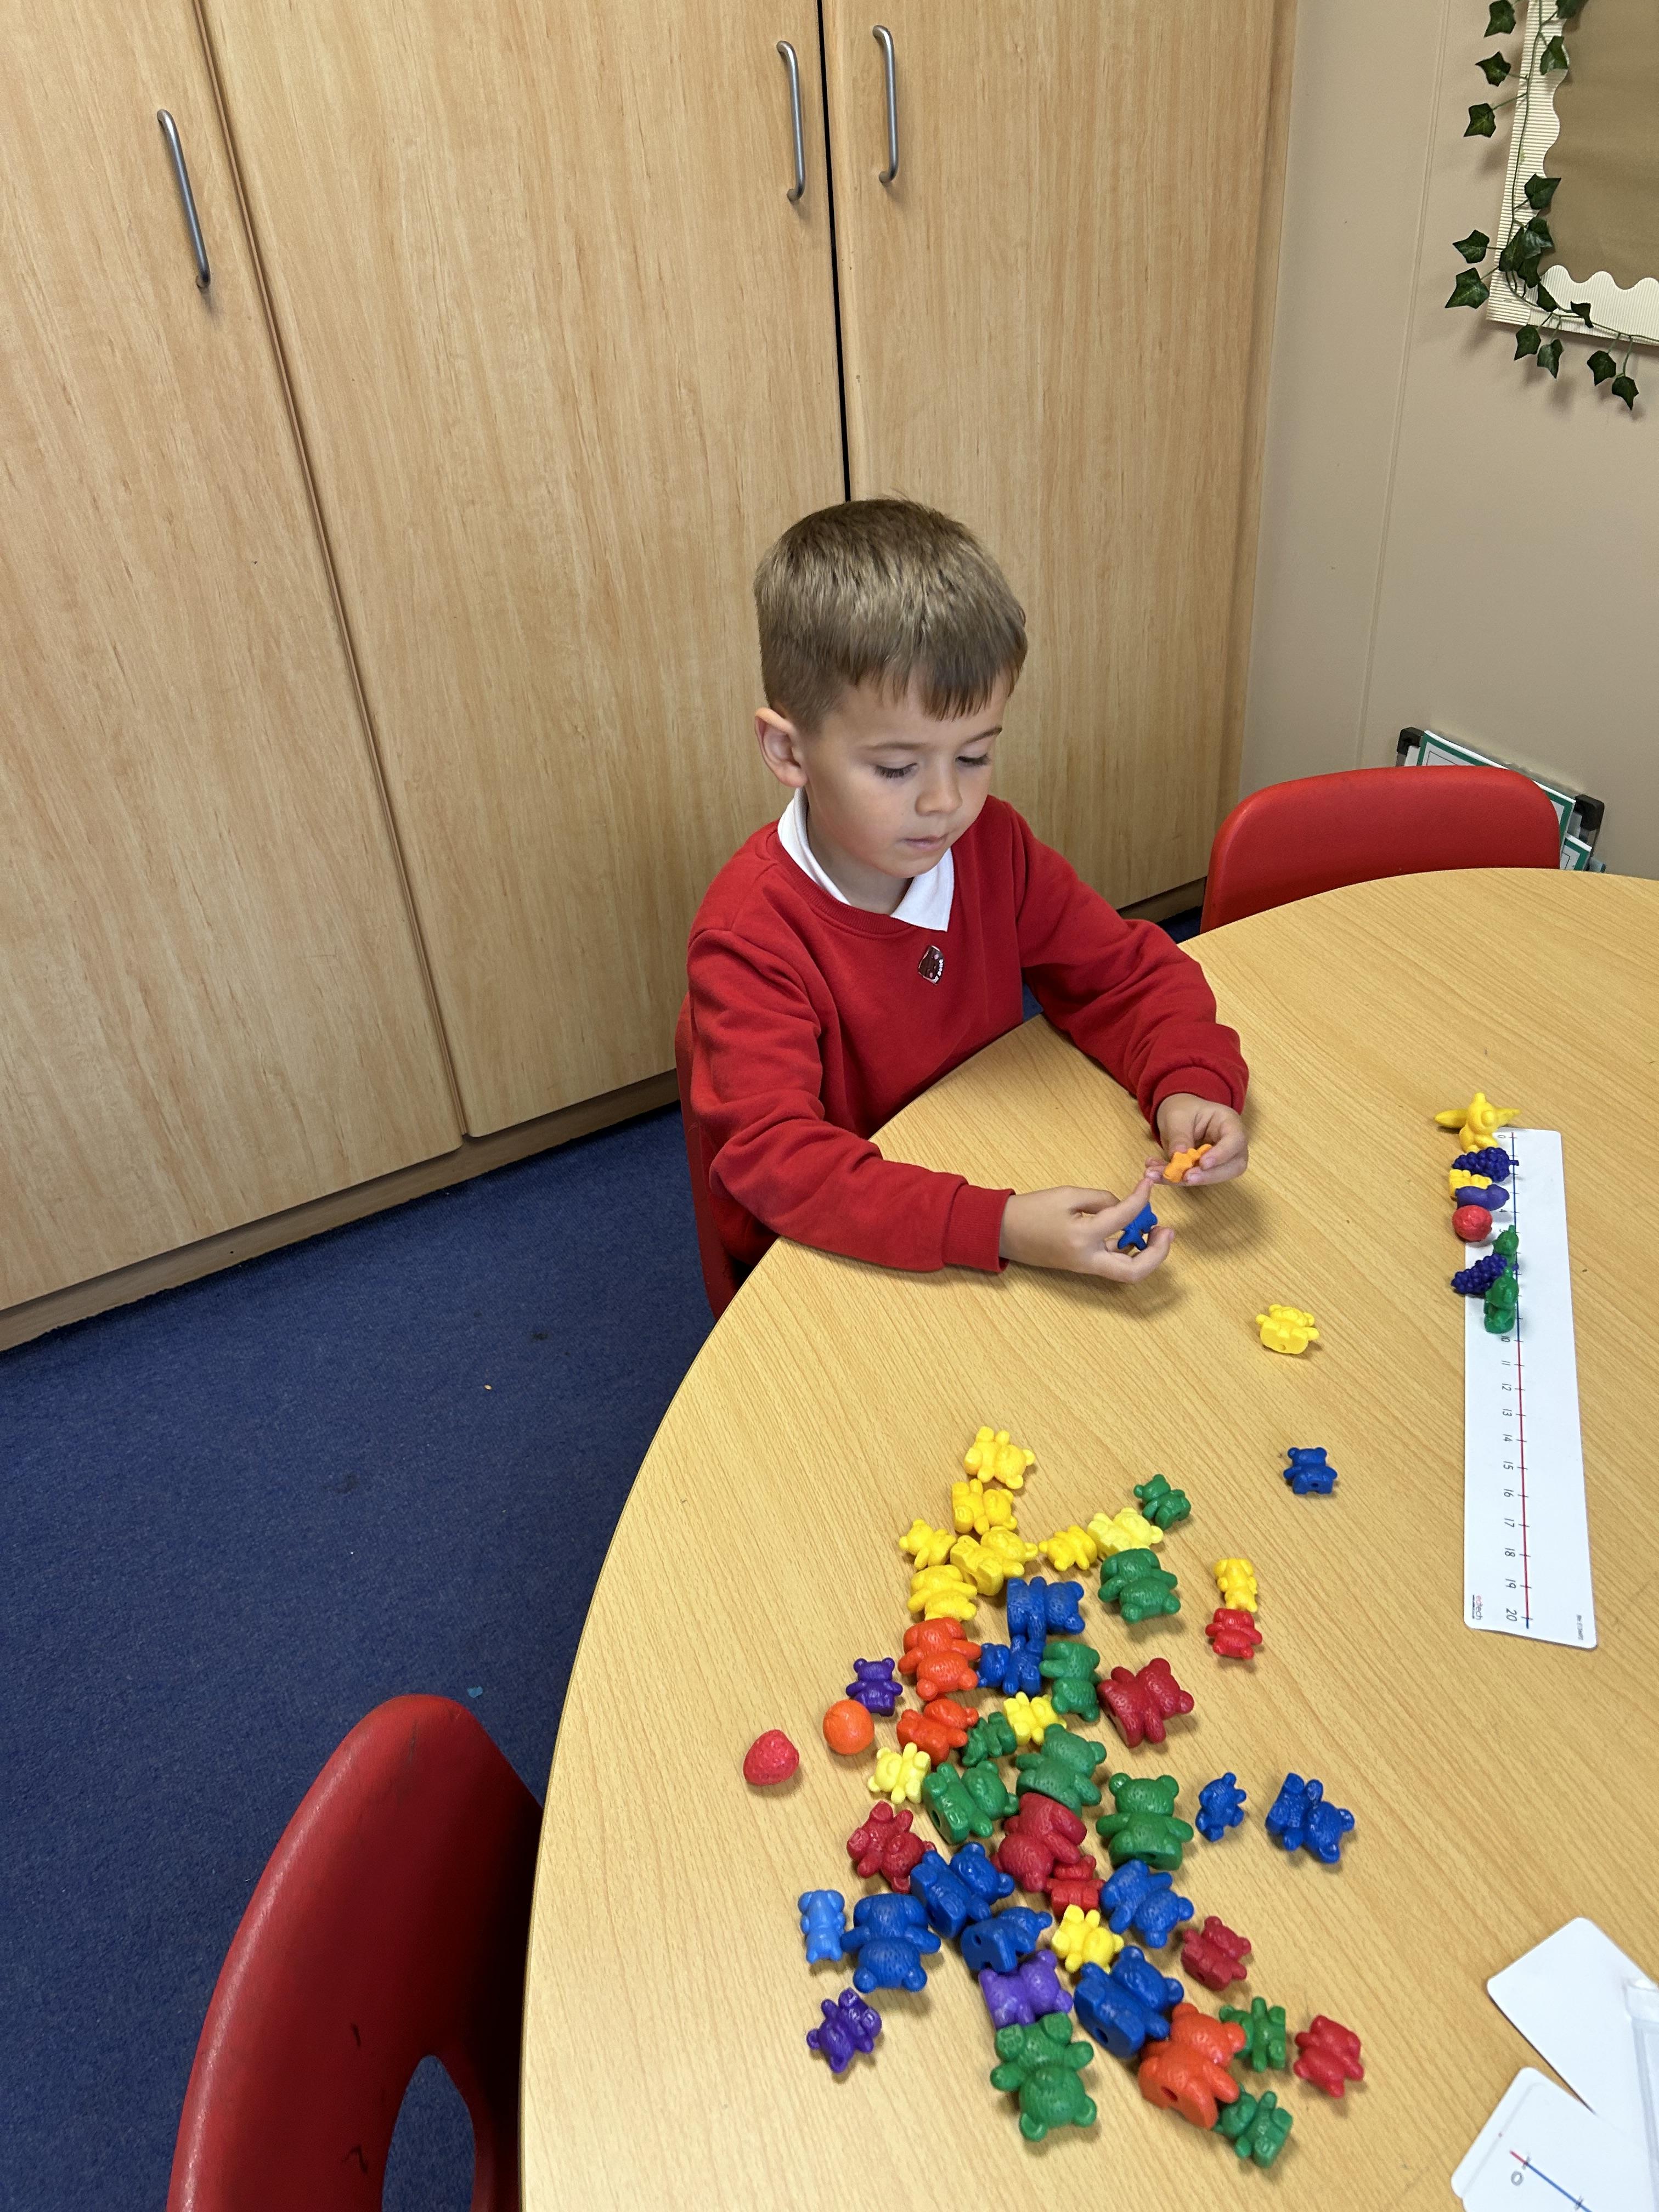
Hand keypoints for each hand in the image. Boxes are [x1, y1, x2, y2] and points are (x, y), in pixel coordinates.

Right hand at [998, 1170, 1173, 1279]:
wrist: (1002, 1232)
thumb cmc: (1030, 1211)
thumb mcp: (1067, 1195)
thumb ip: (1100, 1200)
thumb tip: (1124, 1207)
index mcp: (1082, 1237)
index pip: (1124, 1218)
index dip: (1141, 1199)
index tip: (1147, 1184)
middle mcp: (1087, 1259)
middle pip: (1135, 1271)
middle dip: (1158, 1253)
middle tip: (1167, 1231)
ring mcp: (1085, 1267)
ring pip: (1127, 1272)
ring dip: (1147, 1255)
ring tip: (1153, 1231)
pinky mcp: (1083, 1267)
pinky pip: (1114, 1266)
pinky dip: (1130, 1253)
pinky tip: (1132, 1235)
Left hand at [1154, 1094, 1247, 1183]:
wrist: (1179, 1114)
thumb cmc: (1184, 1109)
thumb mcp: (1178, 1116)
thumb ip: (1180, 1134)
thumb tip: (1179, 1155)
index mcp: (1229, 1123)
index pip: (1235, 1140)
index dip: (1222, 1155)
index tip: (1203, 1164)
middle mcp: (1232, 1144)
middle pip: (1232, 1166)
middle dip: (1208, 1176)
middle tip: (1185, 1178)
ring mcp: (1222, 1160)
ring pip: (1214, 1177)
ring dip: (1186, 1180)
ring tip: (1158, 1175)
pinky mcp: (1207, 1171)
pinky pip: (1195, 1178)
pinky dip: (1174, 1179)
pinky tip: (1155, 1174)